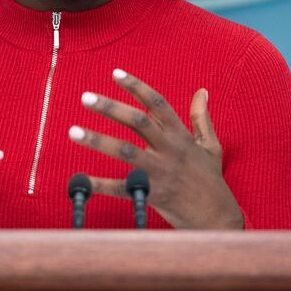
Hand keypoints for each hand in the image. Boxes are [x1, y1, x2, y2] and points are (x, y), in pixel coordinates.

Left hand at [68, 68, 243, 229]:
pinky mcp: (152, 194)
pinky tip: (80, 180)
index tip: (115, 73)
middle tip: (85, 98)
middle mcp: (169, 150)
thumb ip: (202, 118)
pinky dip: (100, 185)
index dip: (136, 87)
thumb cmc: (210, 179)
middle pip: (138, 122)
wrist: (217, 217)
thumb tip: (202, 91)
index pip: (157, 104)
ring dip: (98, 140)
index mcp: (180, 136)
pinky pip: (122, 188)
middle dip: (111, 108)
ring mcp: (160, 171)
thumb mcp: (211, 146)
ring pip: (126, 151)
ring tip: (73, 131)